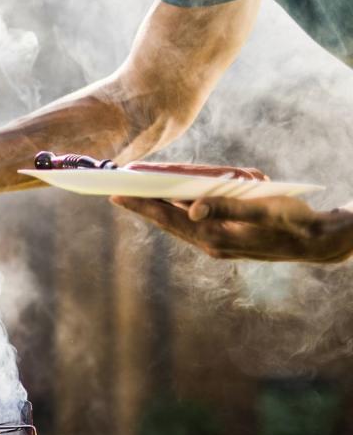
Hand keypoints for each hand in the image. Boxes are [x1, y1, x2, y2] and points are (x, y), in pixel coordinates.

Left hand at [111, 195, 352, 262]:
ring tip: (135, 194)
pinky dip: (178, 212)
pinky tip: (169, 202)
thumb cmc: (293, 221)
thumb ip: (227, 208)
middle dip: (141, 205)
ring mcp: (218, 244)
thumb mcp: (263, 209)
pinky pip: (193, 225)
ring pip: (178, 223)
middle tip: (115, 191)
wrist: (319, 242)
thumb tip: (191, 208)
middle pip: (167, 221)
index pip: (168, 218)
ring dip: (157, 208)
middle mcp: (211, 244)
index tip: (116, 194)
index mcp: (216, 237)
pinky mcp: (226, 239)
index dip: (141, 205)